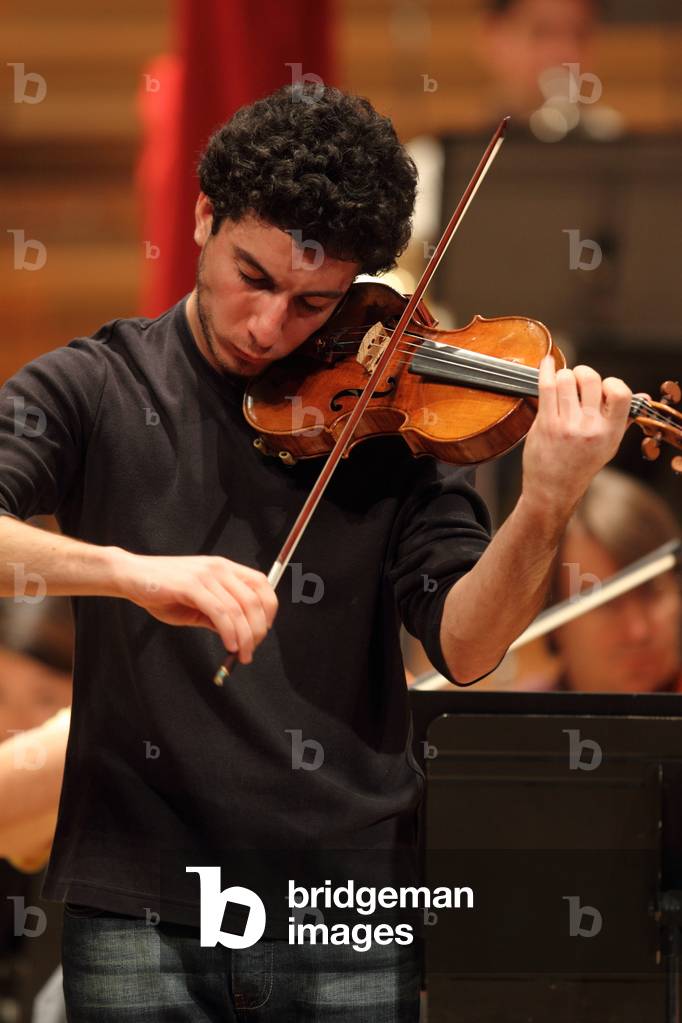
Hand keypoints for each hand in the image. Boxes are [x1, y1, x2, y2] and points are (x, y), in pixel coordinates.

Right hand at [117, 553, 277, 663]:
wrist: (130, 576)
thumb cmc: (161, 590)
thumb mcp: (196, 603)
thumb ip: (217, 614)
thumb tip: (238, 634)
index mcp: (224, 568)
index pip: (261, 584)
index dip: (269, 609)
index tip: (263, 630)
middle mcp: (219, 568)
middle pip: (254, 600)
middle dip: (258, 630)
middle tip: (251, 650)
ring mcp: (206, 575)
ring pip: (238, 609)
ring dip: (245, 637)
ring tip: (242, 654)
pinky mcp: (191, 585)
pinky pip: (219, 612)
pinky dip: (229, 631)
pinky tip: (229, 645)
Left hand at [521, 357, 631, 520]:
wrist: (553, 490)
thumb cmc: (580, 465)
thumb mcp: (608, 445)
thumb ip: (624, 419)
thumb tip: (642, 397)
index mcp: (611, 432)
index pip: (620, 392)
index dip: (610, 382)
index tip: (600, 388)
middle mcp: (590, 428)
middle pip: (590, 379)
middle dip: (582, 374)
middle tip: (576, 383)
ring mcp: (566, 426)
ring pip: (566, 379)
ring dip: (563, 376)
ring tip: (561, 386)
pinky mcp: (545, 424)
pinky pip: (545, 386)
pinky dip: (545, 370)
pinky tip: (546, 363)